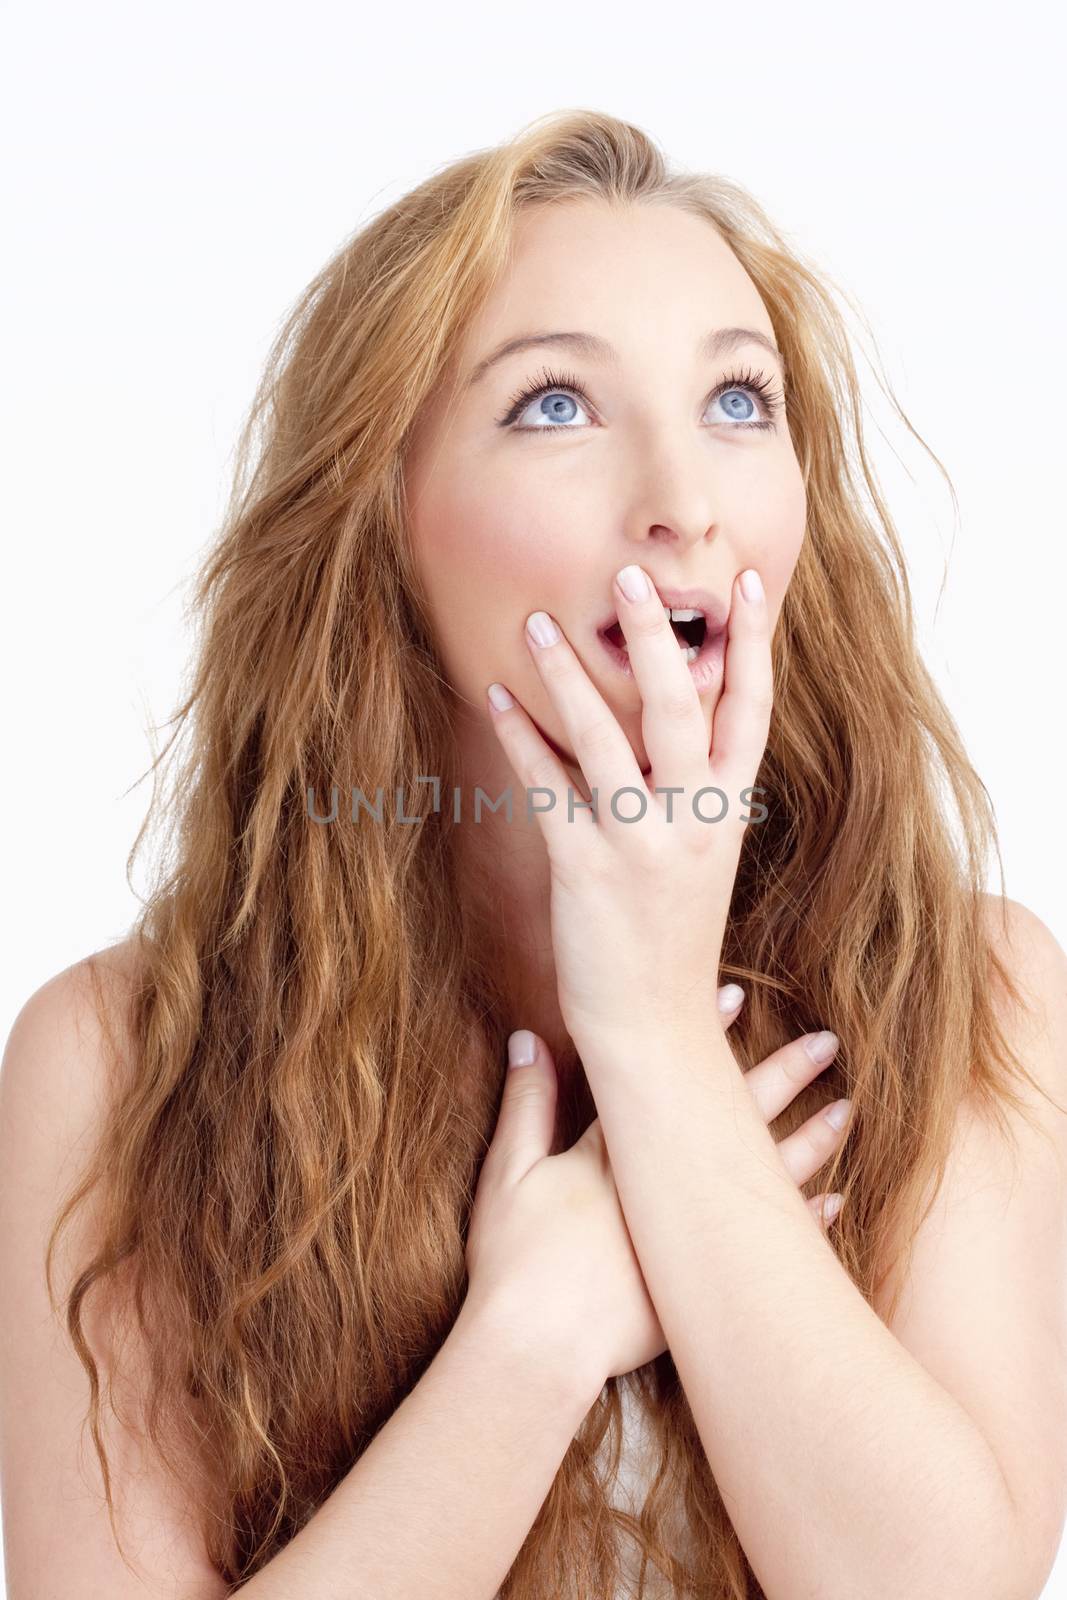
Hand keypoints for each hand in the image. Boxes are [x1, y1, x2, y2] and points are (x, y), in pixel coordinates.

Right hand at [463, 988, 847, 1393]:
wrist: (533, 1350)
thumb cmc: (513, 1263)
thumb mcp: (508, 1175)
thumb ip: (526, 1105)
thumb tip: (529, 1039)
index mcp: (618, 1155)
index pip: (669, 1080)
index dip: (702, 1034)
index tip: (736, 994)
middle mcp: (667, 1190)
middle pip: (734, 1120)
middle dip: (781, 1074)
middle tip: (825, 1042)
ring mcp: (693, 1240)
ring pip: (766, 1178)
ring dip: (810, 1141)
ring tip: (846, 1109)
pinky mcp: (705, 1288)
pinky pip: (768, 1251)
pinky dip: (802, 1224)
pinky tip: (833, 1201)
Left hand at [486, 565, 771, 1054]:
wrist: (656, 1025)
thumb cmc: (674, 933)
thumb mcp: (703, 853)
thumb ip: (696, 788)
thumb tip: (677, 717)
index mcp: (731, 811)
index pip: (752, 711)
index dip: (754, 645)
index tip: (747, 583)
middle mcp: (695, 820)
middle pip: (684, 707)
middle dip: (657, 638)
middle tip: (630, 574)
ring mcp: (642, 843)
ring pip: (607, 739)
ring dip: (569, 676)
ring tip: (538, 624)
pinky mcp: (588, 869)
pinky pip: (549, 788)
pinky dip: (521, 739)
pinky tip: (496, 699)